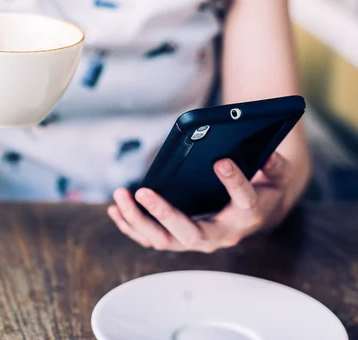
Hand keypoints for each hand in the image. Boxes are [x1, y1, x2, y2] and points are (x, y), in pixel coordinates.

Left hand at [108, 152, 293, 252]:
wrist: (258, 213)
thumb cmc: (265, 190)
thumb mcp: (278, 174)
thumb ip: (273, 164)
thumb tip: (263, 153)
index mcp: (248, 216)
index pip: (243, 201)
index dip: (234, 181)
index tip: (221, 161)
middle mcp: (220, 235)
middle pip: (189, 234)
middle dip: (163, 214)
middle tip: (143, 191)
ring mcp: (197, 239)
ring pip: (163, 240)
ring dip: (138, 220)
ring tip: (120, 196)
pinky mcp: (180, 238)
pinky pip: (151, 238)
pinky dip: (130, 226)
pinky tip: (115, 209)